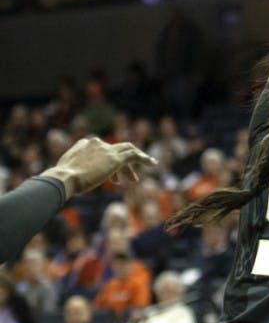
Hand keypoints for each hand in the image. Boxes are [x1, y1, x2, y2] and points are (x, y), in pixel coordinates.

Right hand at [42, 137, 156, 198]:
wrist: (63, 179)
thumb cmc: (61, 180)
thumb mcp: (66, 170)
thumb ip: (73, 168)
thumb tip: (68, 178)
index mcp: (84, 144)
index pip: (102, 150)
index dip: (109, 163)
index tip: (114, 178)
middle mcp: (96, 143)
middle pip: (116, 150)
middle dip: (124, 162)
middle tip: (130, 177)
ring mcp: (106, 150)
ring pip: (128, 151)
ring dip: (137, 160)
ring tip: (141, 174)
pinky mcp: (115, 158)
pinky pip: (134, 155)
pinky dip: (144, 158)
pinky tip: (152, 163)